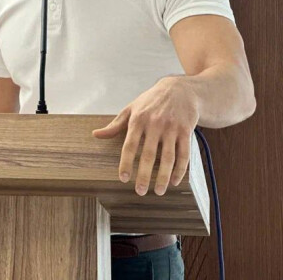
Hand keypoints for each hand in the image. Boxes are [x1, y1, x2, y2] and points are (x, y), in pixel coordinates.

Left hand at [92, 76, 199, 195]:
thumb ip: (115, 124)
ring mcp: (172, 128)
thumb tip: (96, 135)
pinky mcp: (186, 131)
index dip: (126, 162)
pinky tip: (175, 181)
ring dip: (164, 176)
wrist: (179, 89)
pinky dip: (180, 169)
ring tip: (159, 192)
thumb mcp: (132, 108)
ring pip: (168, 157)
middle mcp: (155, 124)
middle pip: (149, 154)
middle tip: (140, 191)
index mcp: (138, 119)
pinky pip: (184, 154)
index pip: (130, 144)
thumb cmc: (151, 101)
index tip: (123, 178)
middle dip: (145, 175)